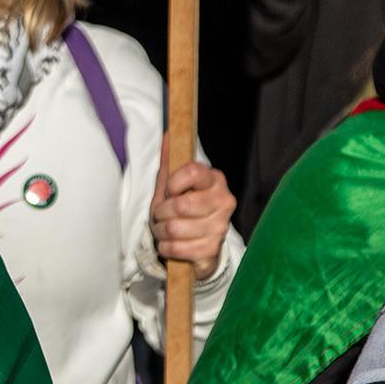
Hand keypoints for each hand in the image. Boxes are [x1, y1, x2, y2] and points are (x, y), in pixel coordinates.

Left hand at [150, 157, 235, 280]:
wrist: (198, 244)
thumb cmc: (183, 209)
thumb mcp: (173, 184)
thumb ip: (170, 162)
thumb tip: (168, 134)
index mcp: (215, 180)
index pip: (193, 172)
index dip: (173, 182)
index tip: (169, 190)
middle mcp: (224, 202)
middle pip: (181, 205)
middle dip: (161, 212)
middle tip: (161, 214)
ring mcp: (220, 227)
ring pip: (175, 228)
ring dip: (161, 231)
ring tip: (164, 229)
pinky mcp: (212, 249)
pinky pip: (177, 248)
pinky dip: (166, 247)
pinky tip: (170, 243)